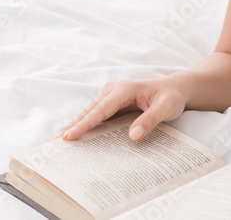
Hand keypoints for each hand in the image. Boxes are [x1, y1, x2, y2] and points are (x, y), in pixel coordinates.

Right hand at [59, 77, 187, 140]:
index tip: (70, 136)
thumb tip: (133, 136)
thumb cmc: (171, 97)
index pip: (100, 110)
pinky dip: (83, 124)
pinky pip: (95, 114)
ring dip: (75, 125)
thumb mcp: (166, 108)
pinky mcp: (111, 102)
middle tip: (56, 142)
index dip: (84, 124)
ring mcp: (110, 95)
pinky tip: (75, 134)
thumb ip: (150, 120)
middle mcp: (113, 90)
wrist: (174, 89)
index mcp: (124, 90)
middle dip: (72, 126)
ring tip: (58, 141)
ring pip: (89, 112)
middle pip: (89, 111)